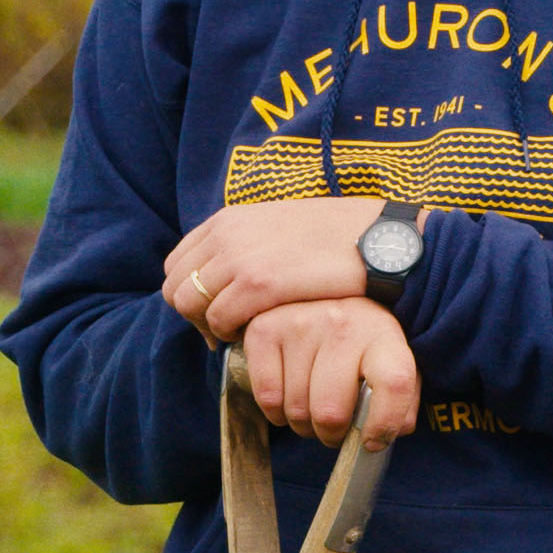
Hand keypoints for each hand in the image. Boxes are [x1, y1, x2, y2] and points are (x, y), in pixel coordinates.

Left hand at [163, 196, 388, 342]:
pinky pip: (219, 320)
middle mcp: (226, 234)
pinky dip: (229, 334)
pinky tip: (255, 333)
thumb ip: (246, 244)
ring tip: (240, 333)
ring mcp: (240, 258)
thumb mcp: (277, 228)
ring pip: (191, 307)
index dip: (189, 294)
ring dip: (210, 327)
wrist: (375, 238)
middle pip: (177, 288)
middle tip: (223, 330)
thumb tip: (223, 274)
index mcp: (228, 219)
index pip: (177, 264)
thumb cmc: (333, 238)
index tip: (214, 312)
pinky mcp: (259, 283)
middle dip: (193, 315)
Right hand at [240, 297, 420, 450]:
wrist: (325, 293)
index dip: (383, 424)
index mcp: (383, 335)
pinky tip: (289, 396)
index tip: (373, 441)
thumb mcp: (394, 366)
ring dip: (304, 424)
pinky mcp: (265, 330)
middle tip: (335, 427)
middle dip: (332, 434)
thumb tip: (378, 439)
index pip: (394, 383)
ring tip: (313, 406)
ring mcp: (301, 323)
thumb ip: (400, 404)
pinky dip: (277, 412)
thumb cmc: (363, 343)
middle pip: (331, 413)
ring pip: (296, 410)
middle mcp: (343, 324)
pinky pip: (268, 398)